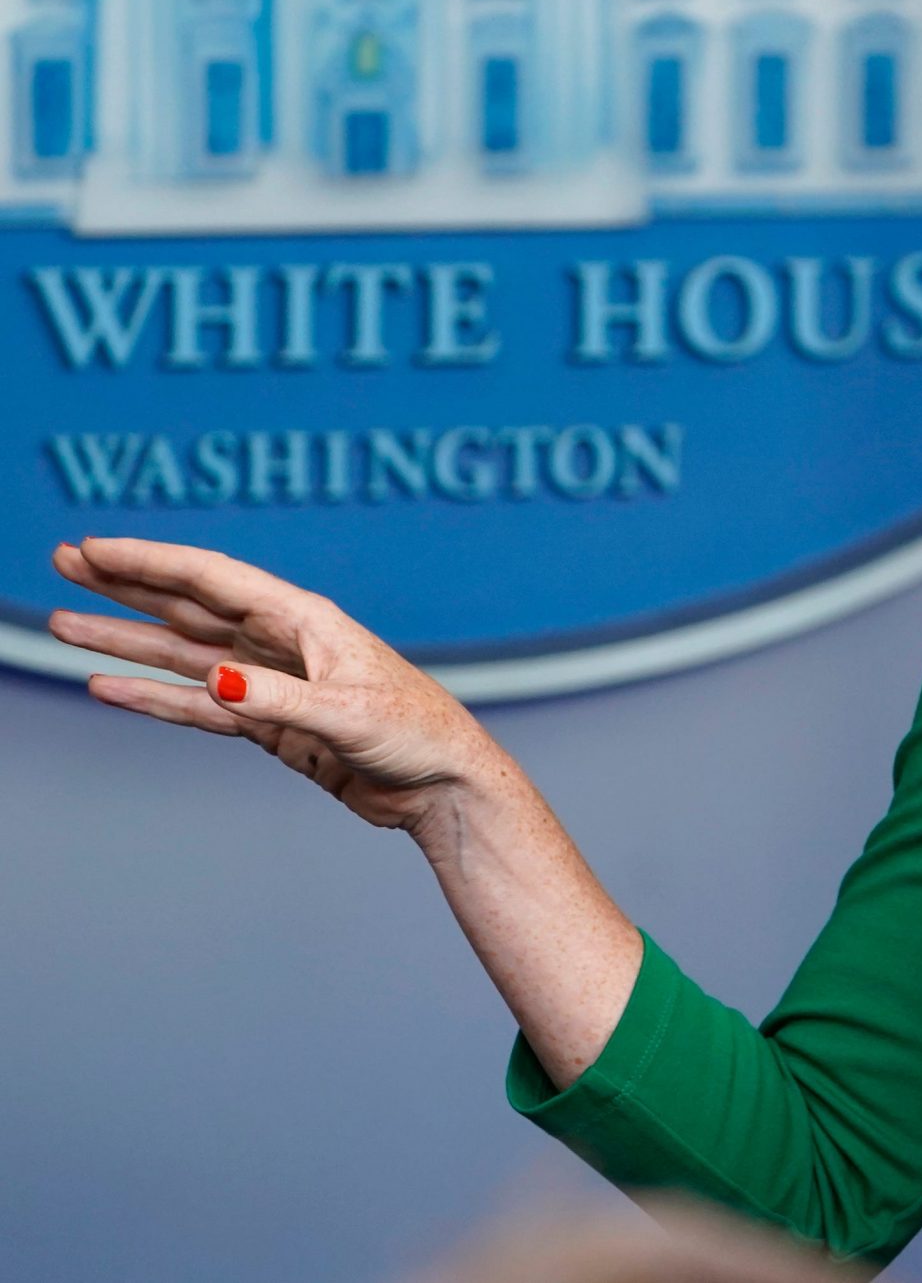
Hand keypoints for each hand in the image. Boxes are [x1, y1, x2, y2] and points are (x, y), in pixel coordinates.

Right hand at [49, 538, 498, 834]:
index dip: (151, 561)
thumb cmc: (418, 736)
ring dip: (126, 639)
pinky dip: (155, 696)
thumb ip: (278, 701)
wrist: (444, 787)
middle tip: (63, 562)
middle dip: (126, 585)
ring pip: (184, 653)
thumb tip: (214, 679)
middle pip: (189, 605)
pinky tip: (110, 686)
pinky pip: (199, 706)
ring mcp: (273, 684)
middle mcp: (284, 644)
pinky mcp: (271, 725)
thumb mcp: (350, 715)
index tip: (94, 549)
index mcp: (307, 621)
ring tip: (63, 623)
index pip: (214, 579)